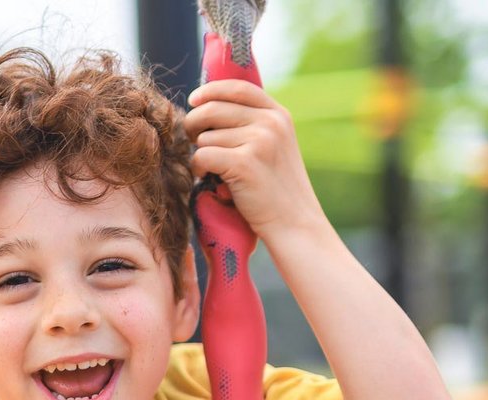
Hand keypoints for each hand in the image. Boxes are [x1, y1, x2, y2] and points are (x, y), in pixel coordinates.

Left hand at [184, 80, 327, 240]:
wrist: (294, 223)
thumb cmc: (276, 189)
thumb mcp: (275, 146)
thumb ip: (252, 125)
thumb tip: (209, 107)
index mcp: (279, 114)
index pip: (238, 87)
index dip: (211, 91)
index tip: (194, 100)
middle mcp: (271, 122)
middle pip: (212, 109)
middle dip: (194, 125)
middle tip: (193, 142)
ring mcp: (260, 141)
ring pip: (204, 136)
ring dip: (200, 154)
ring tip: (214, 170)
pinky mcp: (244, 162)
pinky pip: (202, 155)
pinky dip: (199, 168)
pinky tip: (209, 179)